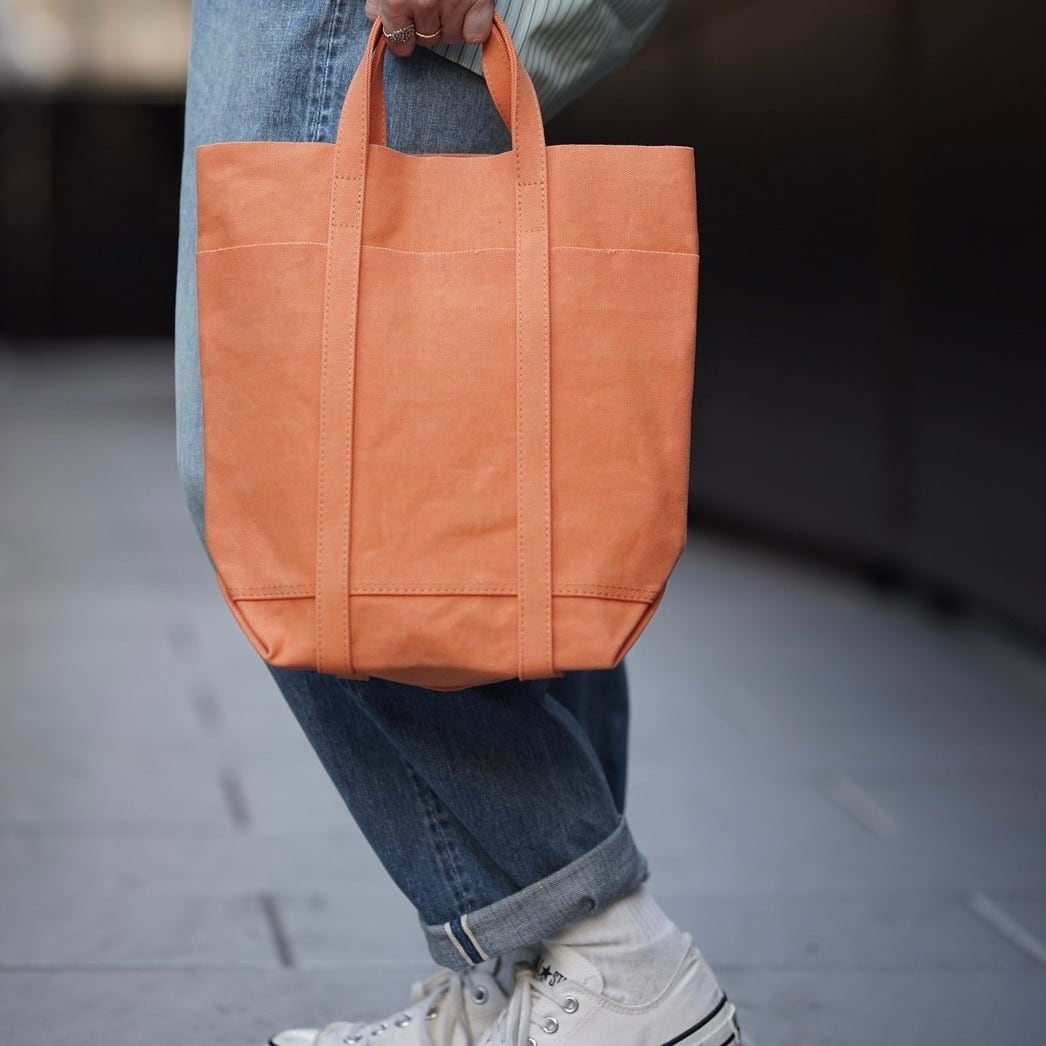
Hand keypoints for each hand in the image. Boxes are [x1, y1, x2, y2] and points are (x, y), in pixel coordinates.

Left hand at [364, 0, 494, 57]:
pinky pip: (475, 35)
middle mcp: (425, 4)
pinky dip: (474, 26)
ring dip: (449, 26)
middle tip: (428, 7)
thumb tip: (374, 17)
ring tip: (449, 3)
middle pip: (427, 41)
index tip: (404, 36)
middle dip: (426, 28)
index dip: (401, 38)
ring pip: (451, 38)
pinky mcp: (481, 2)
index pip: (398, 41)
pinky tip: (469, 12)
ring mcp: (454, 5)